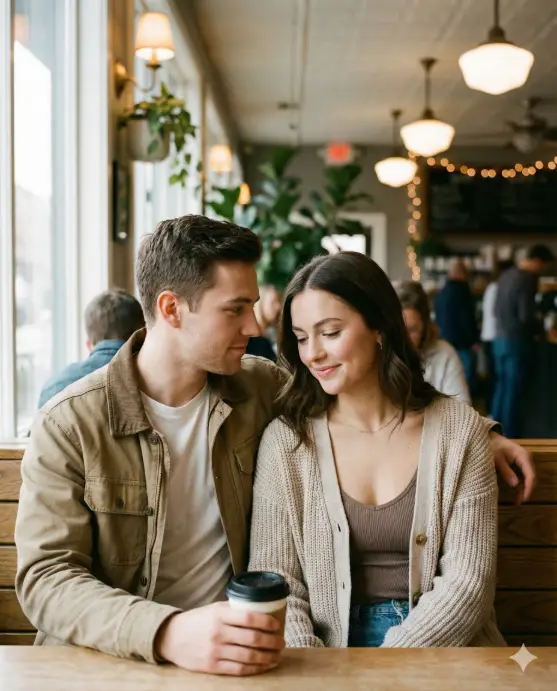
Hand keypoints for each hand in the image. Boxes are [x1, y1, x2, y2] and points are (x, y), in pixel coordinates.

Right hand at [154, 602, 283, 675]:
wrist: (171, 637)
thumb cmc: (196, 621)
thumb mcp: (213, 608)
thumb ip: (233, 609)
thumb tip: (258, 609)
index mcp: (220, 614)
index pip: (249, 617)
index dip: (267, 622)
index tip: (277, 625)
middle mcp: (218, 632)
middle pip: (252, 638)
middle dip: (272, 642)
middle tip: (282, 642)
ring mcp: (215, 650)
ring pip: (248, 656)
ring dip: (267, 657)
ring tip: (277, 655)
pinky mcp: (212, 666)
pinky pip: (239, 669)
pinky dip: (255, 668)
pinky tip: (264, 666)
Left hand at [490, 432, 536, 504]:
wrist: (488, 437)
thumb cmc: (491, 446)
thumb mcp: (496, 458)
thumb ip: (505, 470)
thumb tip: (515, 485)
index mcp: (523, 456)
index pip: (530, 474)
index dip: (529, 488)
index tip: (524, 499)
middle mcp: (526, 458)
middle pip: (531, 477)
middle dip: (527, 490)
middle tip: (519, 502)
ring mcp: (524, 461)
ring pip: (528, 477)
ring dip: (524, 489)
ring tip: (517, 501)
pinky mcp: (520, 463)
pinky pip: (524, 475)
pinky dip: (521, 484)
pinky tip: (517, 493)